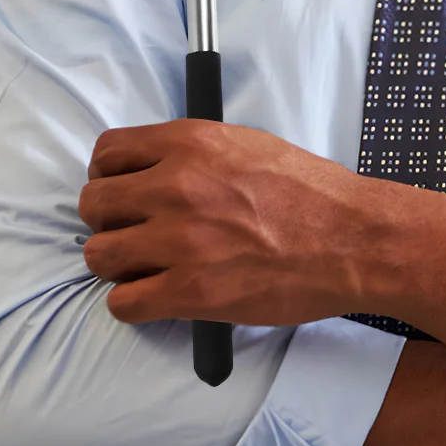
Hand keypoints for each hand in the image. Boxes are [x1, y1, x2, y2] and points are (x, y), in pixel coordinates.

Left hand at [78, 121, 381, 326]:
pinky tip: (158, 295)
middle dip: (109, 221)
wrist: (352, 239)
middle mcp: (176, 185)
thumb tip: (156, 171)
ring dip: (118, 264)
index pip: (108, 153)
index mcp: (191, 143)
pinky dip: (134, 303)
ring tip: (147, 267)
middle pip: (93, 204)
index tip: (122, 191)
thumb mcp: (248, 146)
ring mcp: (179, 240)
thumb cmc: (311, 195)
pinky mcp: (189, 291)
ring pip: (99, 255)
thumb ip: (194, 155)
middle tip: (134, 232)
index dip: (109, 175)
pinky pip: (122, 303)